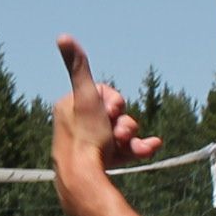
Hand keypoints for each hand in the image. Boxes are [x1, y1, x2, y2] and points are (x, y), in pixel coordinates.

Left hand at [53, 38, 162, 178]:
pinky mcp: (101, 162)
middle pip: (113, 113)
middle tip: (119, 132)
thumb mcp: (86, 96)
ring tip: (128, 144)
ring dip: (132, 135)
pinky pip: (124, 150)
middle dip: (124, 120)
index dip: (113, 101)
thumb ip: (77, 67)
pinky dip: (138, 148)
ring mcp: (90, 144)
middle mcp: (77, 124)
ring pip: (121, 131)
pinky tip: (152, 147)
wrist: (83, 180)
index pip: (102, 93)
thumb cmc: (85, 137)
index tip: (108, 111)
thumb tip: (62, 36)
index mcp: (69, 106)